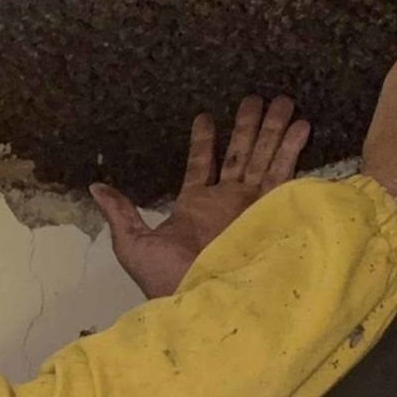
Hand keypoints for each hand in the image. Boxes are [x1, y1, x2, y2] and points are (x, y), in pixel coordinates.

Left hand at [91, 96, 310, 297]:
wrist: (203, 300)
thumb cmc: (167, 277)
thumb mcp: (133, 243)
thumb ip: (120, 212)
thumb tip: (95, 188)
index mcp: (195, 206)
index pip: (201, 164)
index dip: (203, 141)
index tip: (205, 115)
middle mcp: (227, 202)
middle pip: (239, 153)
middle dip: (248, 125)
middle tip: (256, 96)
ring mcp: (251, 205)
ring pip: (263, 157)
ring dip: (272, 129)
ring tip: (284, 100)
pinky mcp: (272, 210)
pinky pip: (283, 174)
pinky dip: (291, 148)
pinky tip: (301, 125)